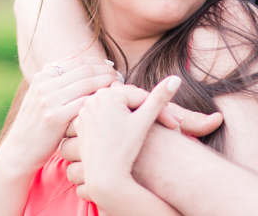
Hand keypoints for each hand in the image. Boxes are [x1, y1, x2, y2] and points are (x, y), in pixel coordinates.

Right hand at [0, 57, 119, 174]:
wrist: (20, 151)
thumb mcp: (40, 95)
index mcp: (42, 76)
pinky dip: (99, 100)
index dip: (97, 62)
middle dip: (106, 70)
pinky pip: (84, 103)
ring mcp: (48, 101)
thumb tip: (83, 62)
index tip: (110, 67)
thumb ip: (57, 79)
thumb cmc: (38, 124)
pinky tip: (109, 103)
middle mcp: (44, 85)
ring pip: (87, 83)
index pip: (77, 60)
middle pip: (84, 69)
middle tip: (119, 76)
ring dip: (107, 83)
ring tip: (119, 87)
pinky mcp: (54, 118)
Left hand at [75, 76, 183, 206]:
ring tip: (152, 133)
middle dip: (147, 113)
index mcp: (107, 94)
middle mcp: (92, 99)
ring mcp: (84, 112)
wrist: (104, 178)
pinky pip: (104, 120)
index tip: (175, 124)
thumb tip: (177, 78)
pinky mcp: (81, 125)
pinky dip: (117, 125)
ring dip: (133, 118)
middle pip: (128, 102)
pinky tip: (130, 138)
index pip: (141, 97)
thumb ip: (160, 98)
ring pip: (117, 110)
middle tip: (169, 126)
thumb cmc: (125, 150)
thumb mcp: (145, 122)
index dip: (161, 110)